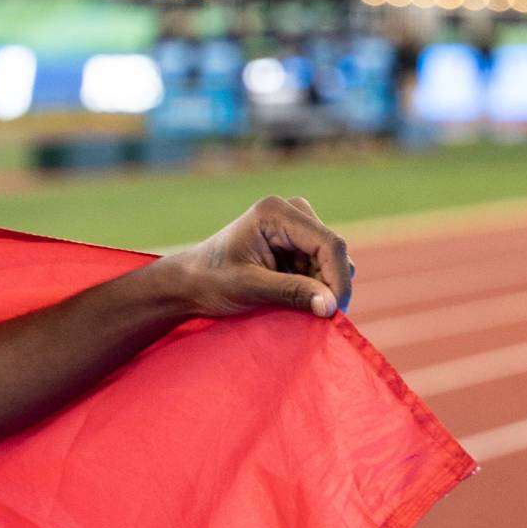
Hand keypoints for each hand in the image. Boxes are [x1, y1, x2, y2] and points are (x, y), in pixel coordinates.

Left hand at [158, 195, 353, 319]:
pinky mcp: (295, 243)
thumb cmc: (210, 281)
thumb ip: (291, 292)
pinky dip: (314, 286)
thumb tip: (330, 305)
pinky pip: (320, 266)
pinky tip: (295, 299)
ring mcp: (294, 226)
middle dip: (330, 284)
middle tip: (317, 316)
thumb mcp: (249, 287)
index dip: (337, 278)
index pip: (327, 243)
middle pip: (332, 251)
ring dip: (322, 287)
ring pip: (330, 260)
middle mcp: (290, 211)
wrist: (189, 282)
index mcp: (276, 212)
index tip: (334, 311)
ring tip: (297, 307)